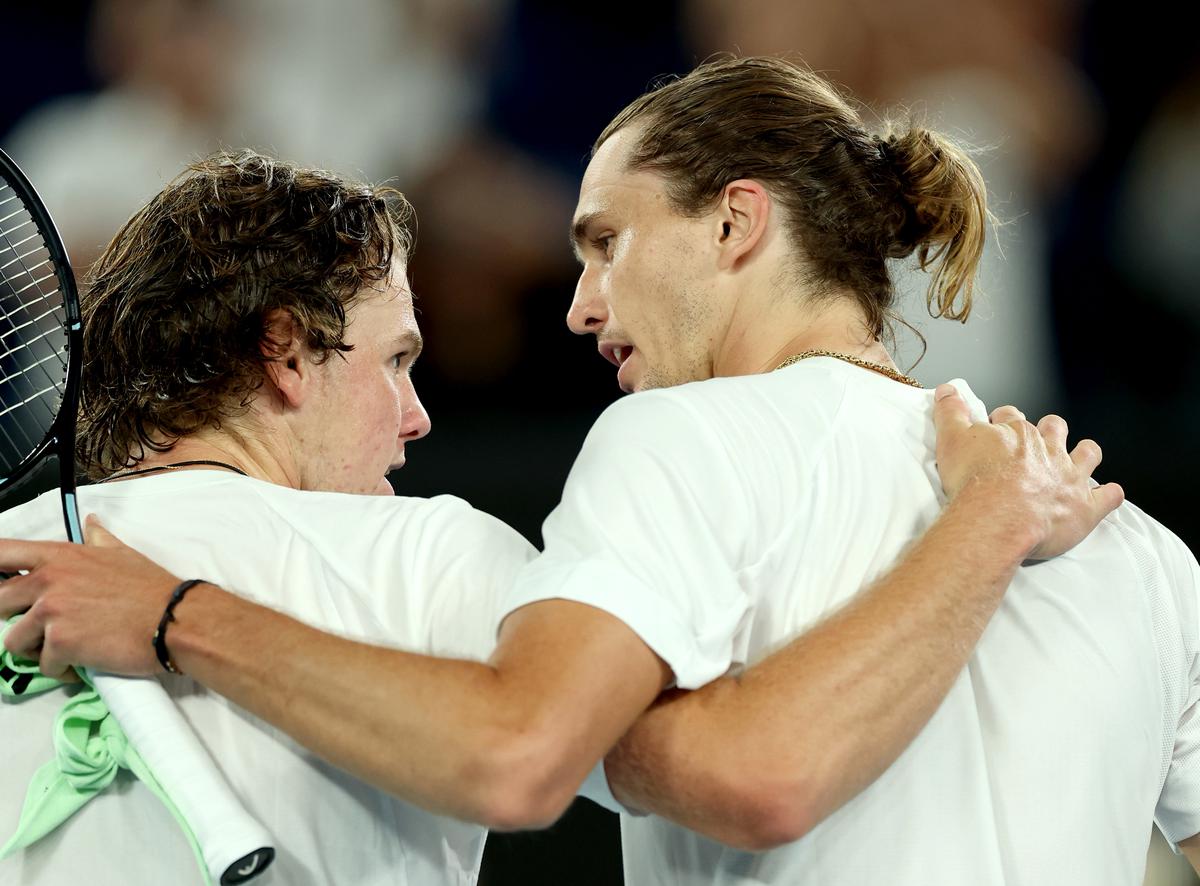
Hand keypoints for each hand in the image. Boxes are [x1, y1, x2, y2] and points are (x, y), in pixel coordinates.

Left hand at [0, 517, 181, 677]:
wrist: (175, 619)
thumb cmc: (151, 588)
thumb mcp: (121, 554)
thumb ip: (97, 539)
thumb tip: (91, 523)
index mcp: (60, 556)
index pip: (1, 553)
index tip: (2, 588)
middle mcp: (48, 580)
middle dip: (16, 618)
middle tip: (45, 628)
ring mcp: (51, 611)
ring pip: (15, 641)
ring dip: (38, 650)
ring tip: (68, 649)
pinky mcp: (60, 642)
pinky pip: (43, 665)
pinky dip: (62, 669)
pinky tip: (83, 663)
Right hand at [932, 384, 1123, 559]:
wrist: (999, 515)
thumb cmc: (976, 482)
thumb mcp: (951, 438)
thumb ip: (950, 412)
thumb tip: (947, 390)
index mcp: (1017, 434)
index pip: (1012, 418)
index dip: (1004, 421)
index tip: (998, 425)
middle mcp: (1047, 451)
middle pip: (1054, 430)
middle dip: (1050, 430)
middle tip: (1041, 436)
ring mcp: (1069, 477)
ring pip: (1086, 455)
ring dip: (1085, 453)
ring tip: (1082, 453)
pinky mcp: (1083, 506)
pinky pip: (1106, 497)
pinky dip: (1108, 495)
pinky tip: (1108, 494)